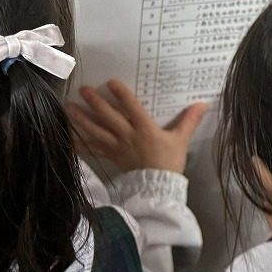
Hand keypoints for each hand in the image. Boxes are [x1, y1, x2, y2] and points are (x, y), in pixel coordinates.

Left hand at [68, 79, 208, 174]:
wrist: (158, 190)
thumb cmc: (169, 162)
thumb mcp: (181, 140)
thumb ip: (190, 120)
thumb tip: (204, 103)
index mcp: (145, 128)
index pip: (132, 107)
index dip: (121, 94)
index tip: (111, 82)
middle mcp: (128, 135)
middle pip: (108, 117)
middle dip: (95, 102)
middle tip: (84, 90)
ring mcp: (116, 147)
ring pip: (96, 131)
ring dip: (82, 119)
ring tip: (69, 108)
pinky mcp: (111, 157)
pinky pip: (92, 149)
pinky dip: (79, 144)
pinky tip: (67, 138)